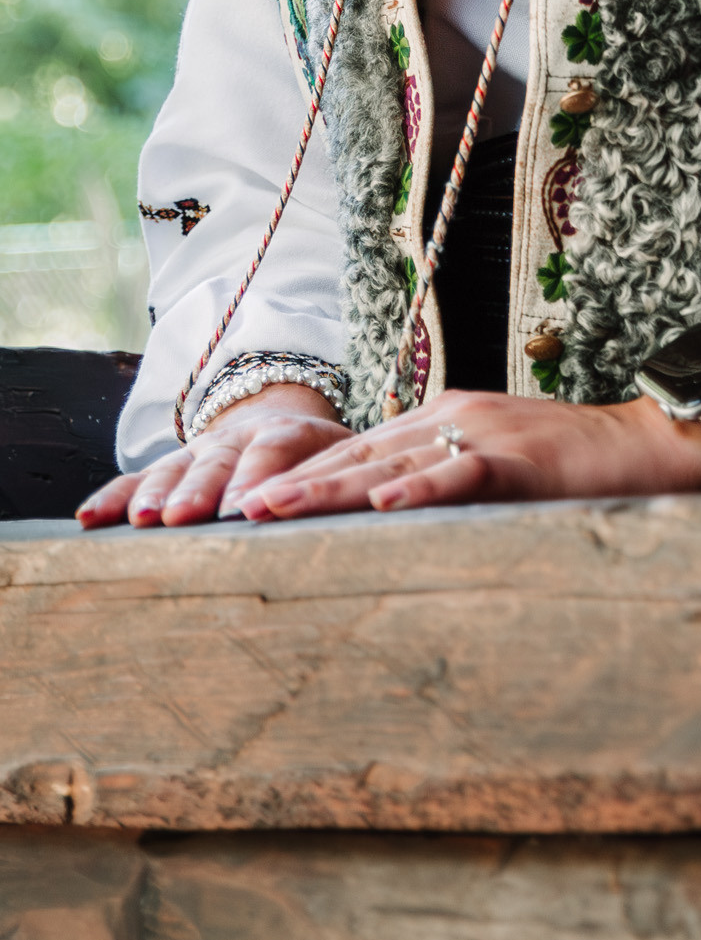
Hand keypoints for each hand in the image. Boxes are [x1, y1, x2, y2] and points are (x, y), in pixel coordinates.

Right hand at [77, 380, 348, 529]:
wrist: (282, 421)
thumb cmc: (320, 457)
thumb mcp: (343, 459)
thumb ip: (344, 481)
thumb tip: (371, 503)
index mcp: (289, 433)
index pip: (275, 448)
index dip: (259, 476)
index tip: (247, 509)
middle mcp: (239, 438)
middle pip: (218, 461)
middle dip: (200, 489)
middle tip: (185, 515)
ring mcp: (199, 451)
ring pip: (175, 469)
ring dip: (156, 494)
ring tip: (141, 519)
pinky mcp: (171, 469)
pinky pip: (137, 481)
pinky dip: (113, 498)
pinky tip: (90, 518)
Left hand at [234, 387, 700, 520]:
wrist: (655, 443)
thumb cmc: (577, 466)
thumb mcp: (498, 465)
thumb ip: (447, 479)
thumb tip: (393, 514)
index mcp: (447, 419)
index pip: (360, 450)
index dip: (304, 475)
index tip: (248, 502)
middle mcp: (456, 417)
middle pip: (360, 454)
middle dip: (295, 484)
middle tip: (234, 512)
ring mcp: (487, 433)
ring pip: (394, 463)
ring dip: (330, 490)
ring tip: (275, 510)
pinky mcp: (522, 458)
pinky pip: (462, 473)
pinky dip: (421, 487)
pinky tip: (384, 503)